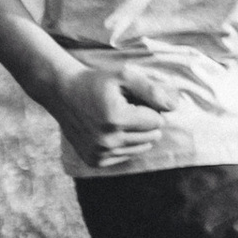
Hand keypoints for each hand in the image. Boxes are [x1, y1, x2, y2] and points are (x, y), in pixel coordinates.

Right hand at [49, 59, 177, 173]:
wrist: (63, 93)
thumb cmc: (96, 81)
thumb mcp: (125, 76)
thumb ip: (152, 90)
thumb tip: (174, 107)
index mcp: (117, 119)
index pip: (157, 121)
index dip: (150, 108)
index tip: (133, 99)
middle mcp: (107, 140)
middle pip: (151, 137)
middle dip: (145, 122)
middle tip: (126, 108)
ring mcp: (100, 153)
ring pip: (140, 148)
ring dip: (135, 133)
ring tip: (117, 118)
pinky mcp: (94, 160)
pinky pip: (125, 155)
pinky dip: (123, 143)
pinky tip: (109, 129)